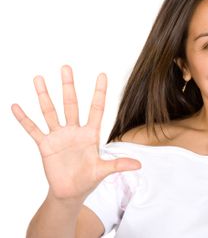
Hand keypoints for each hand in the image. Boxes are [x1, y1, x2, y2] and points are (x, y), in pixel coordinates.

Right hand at [11, 66, 140, 201]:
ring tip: (39, 78)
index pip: (96, 108)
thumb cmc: (89, 179)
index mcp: (90, 134)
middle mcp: (74, 131)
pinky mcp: (45, 145)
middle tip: (66, 67)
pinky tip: (16, 106)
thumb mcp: (103, 171)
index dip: (99, 92)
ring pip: (51, 112)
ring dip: (44, 96)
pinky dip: (24, 119)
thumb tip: (139, 164)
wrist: (70, 193)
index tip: (102, 74)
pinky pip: (33, 129)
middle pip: (71, 104)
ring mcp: (59, 136)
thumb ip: (118, 165)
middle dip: (68, 86)